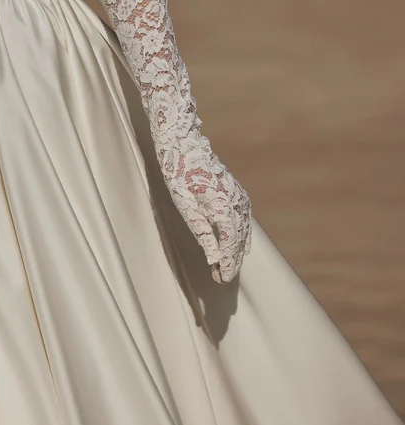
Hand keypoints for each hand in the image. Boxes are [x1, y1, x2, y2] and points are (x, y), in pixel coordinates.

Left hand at [158, 138, 251, 283]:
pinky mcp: (239, 195)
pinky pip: (245, 222)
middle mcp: (237, 204)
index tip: (221, 279)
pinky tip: (235, 246)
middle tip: (222, 279)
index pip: (230, 245)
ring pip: (244, 233)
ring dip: (237, 251)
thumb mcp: (184, 204)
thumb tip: (213, 258)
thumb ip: (200, 231)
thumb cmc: (180, 173)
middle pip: (239, 241)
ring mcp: (240, 199)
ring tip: (227, 267)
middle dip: (232, 261)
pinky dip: (241, 236)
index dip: (227, 264)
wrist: (186, 145)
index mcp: (223, 207)